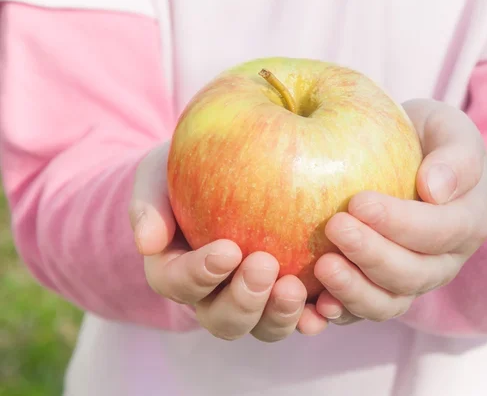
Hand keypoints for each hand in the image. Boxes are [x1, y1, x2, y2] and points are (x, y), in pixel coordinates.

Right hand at [128, 142, 327, 341]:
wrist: (221, 172)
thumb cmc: (186, 172)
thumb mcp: (158, 177)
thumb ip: (149, 205)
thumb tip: (146, 242)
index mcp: (176, 271)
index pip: (178, 283)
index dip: (200, 274)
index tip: (226, 250)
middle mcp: (213, 296)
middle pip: (223, 319)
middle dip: (243, 300)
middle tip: (263, 266)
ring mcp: (252, 300)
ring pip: (262, 327)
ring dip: (278, 314)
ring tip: (296, 288)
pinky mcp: (284, 294)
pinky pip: (300, 315)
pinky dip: (313, 316)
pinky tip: (328, 304)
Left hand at [313, 99, 486, 325]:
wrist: (415, 164)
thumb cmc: (428, 142)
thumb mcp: (449, 131)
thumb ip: (455, 156)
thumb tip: (435, 189)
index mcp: (466, 224)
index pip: (439, 231)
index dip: (400, 223)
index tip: (359, 201)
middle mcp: (441, 262)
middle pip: (411, 275)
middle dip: (372, 255)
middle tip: (335, 227)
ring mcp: (410, 282)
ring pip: (388, 303)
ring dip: (354, 291)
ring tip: (322, 267)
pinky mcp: (379, 291)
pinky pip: (361, 312)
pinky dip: (339, 313)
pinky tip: (314, 305)